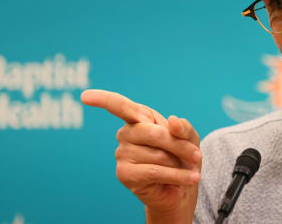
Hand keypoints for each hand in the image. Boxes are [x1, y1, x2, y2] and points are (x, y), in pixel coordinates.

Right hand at [81, 89, 201, 220]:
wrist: (182, 187)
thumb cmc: (183, 157)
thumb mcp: (190, 137)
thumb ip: (183, 128)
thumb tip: (172, 122)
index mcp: (138, 118)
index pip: (120, 106)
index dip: (103, 100)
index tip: (85, 96)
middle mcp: (126, 133)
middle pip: (153, 132)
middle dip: (179, 145)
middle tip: (196, 155)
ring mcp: (122, 154)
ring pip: (158, 154)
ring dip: (178, 163)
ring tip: (180, 168)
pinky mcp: (125, 174)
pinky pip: (155, 171)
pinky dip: (177, 175)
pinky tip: (191, 178)